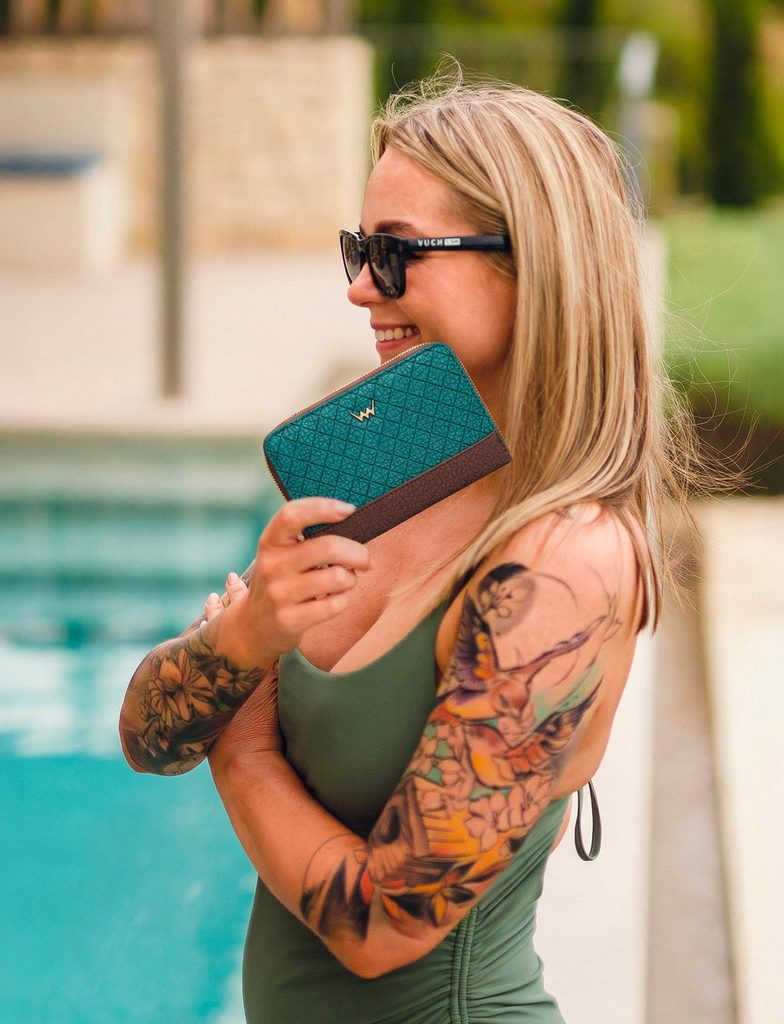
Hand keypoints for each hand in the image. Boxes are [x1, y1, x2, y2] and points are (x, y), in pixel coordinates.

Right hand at [214, 497, 371, 668]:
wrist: (254, 626)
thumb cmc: (281, 581)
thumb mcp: (281, 554)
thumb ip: (307, 538)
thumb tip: (352, 524)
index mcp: (270, 542)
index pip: (293, 514)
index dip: (323, 507)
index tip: (349, 510)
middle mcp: (272, 566)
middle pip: (327, 547)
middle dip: (357, 552)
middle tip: (365, 559)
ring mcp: (279, 594)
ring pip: (337, 577)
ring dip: (351, 579)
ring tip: (345, 581)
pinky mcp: (289, 620)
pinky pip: (335, 605)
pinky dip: (344, 600)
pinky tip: (336, 599)